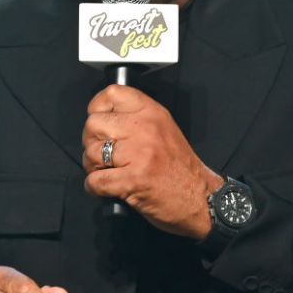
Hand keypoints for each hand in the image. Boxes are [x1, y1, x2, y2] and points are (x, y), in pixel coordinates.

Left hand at [82, 84, 222, 238]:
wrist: (201, 198)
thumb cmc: (181, 169)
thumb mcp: (164, 130)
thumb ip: (138, 119)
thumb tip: (104, 118)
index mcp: (153, 113)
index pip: (112, 94)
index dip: (97, 107)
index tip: (98, 120)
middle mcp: (144, 129)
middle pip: (94, 124)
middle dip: (91, 142)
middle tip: (101, 153)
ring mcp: (138, 155)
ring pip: (92, 152)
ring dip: (93, 166)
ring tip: (106, 172)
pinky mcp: (132, 180)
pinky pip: (95, 180)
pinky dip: (94, 187)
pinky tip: (105, 187)